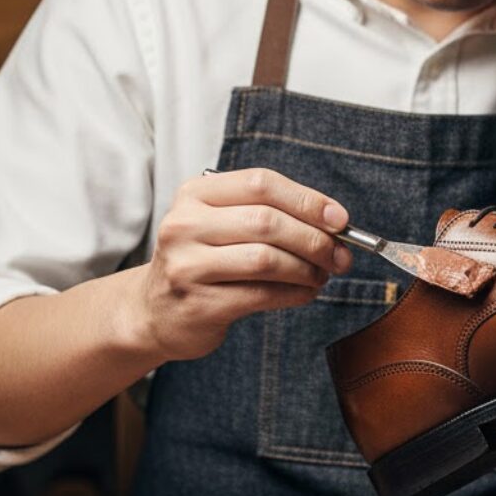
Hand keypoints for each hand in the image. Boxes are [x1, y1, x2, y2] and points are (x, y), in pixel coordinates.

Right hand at [127, 167, 352, 361]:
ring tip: (322, 275)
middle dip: (314, 239)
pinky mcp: (199, 304)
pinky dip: (295, 293)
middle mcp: (185, 225)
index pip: (261, 183)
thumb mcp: (221, 224)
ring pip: (266, 260)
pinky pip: (262, 294)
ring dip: (307, 269)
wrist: (155, 311)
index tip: (340, 219)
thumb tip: (335, 224)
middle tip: (341, 256)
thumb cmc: (203, 262)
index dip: (307, 200)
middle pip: (267, 221)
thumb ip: (269, 215)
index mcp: (195, 195)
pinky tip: (305, 292)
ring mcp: (187, 266)